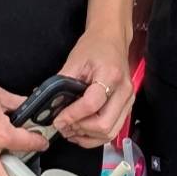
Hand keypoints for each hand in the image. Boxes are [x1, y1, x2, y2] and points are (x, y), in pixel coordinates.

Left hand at [53, 29, 135, 147]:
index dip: (72, 115)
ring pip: (110, 132)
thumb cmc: (94, 46)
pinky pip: (113, 130)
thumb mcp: (74, 61)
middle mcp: (124, 91)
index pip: (92, 104)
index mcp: (110, 75)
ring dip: (87, 136)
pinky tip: (81, 131)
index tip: (58, 119)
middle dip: (80, 129)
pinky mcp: (127, 107)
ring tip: (70, 130)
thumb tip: (48, 107)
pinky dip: (95, 136)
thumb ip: (61, 85)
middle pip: (104, 124)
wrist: (112, 38)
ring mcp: (128, 101)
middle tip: (63, 126)